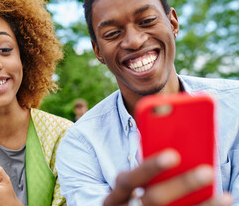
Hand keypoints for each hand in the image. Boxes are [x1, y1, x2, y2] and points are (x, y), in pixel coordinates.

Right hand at [104, 149, 232, 205]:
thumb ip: (146, 167)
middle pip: (153, 199)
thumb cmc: (133, 194)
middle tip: (207, 171)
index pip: (130, 179)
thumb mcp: (131, 183)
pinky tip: (220, 204)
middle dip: (181, 185)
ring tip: (224, 195)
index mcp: (117, 193)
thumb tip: (175, 143)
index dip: (150, 167)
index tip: (174, 155)